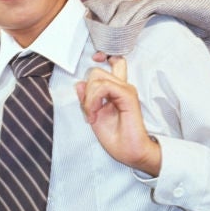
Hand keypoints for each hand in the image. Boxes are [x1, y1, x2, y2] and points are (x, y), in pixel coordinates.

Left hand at [76, 53, 160, 175]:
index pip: (114, 63)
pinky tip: (95, 114)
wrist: (130, 152)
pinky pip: (103, 87)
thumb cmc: (116, 138)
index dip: (103, 57)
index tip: (97, 59)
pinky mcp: (128, 96)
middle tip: (89, 112)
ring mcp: (126, 90)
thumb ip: (87, 99)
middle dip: (86, 91)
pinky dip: (93, 100)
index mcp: (116, 90)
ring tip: (93, 115)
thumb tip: (79, 83)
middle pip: (97, 72)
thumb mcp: (94, 115)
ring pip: (97, 77)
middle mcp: (122, 87)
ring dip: (89, 98)